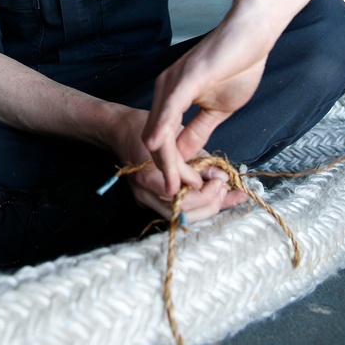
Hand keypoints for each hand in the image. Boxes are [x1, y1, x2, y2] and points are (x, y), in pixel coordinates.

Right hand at [109, 109, 247, 219]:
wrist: (120, 130)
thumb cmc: (148, 127)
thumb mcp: (177, 137)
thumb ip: (200, 160)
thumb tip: (221, 176)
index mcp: (147, 175)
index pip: (180, 195)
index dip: (204, 191)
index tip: (221, 179)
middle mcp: (143, 192)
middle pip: (181, 212)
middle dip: (208, 204)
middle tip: (225, 188)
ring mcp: (143, 199)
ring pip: (179, 216)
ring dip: (204, 209)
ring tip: (224, 196)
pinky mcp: (146, 200)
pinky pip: (174, 210)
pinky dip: (196, 207)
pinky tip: (215, 199)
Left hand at [142, 12, 274, 195]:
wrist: (252, 35)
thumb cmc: (238, 66)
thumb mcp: (217, 109)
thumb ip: (198, 131)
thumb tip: (185, 155)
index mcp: (171, 97)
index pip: (162, 140)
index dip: (171, 167)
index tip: (182, 188)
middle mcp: (164, 89)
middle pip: (155, 138)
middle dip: (166, 169)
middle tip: (179, 193)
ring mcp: (173, 83)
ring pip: (159, 129)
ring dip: (165, 160)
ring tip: (173, 184)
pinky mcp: (186, 77)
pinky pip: (169, 108)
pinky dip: (162, 128)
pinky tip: (156, 145)